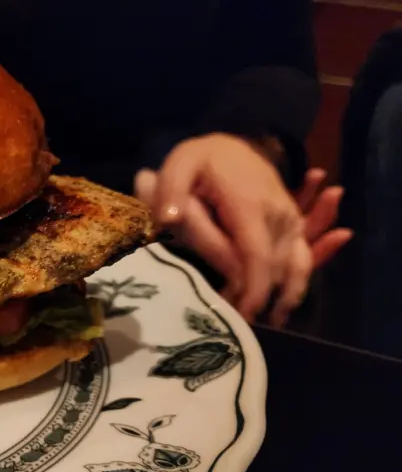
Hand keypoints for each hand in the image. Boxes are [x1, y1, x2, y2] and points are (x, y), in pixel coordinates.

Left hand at [134, 134, 347, 326]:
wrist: (233, 145)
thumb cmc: (200, 160)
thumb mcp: (178, 166)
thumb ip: (171, 193)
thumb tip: (168, 219)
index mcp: (247, 204)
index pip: (256, 255)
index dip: (253, 289)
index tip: (241, 316)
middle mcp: (277, 214)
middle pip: (275, 267)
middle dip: (260, 299)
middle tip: (237, 326)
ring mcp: (289, 219)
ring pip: (294, 266)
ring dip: (283, 297)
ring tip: (265, 324)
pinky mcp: (293, 224)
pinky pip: (303, 257)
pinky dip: (297, 283)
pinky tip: (281, 308)